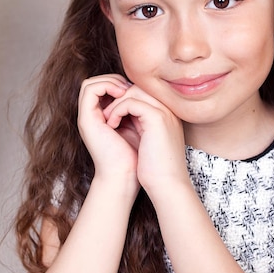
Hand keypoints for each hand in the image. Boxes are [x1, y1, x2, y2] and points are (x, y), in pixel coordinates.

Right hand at [77, 74, 138, 186]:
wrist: (126, 176)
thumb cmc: (138, 157)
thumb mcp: (140, 127)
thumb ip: (138, 111)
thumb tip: (147, 92)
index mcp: (104, 119)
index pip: (105, 88)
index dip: (121, 83)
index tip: (138, 91)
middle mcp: (93, 117)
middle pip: (96, 82)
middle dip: (115, 79)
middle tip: (131, 87)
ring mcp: (87, 117)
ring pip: (90, 83)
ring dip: (110, 81)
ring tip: (126, 90)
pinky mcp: (86, 119)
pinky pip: (89, 89)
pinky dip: (106, 86)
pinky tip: (122, 94)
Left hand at [102, 84, 189, 198]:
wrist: (167, 185)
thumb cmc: (155, 169)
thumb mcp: (147, 141)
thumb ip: (140, 124)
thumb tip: (123, 115)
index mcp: (166, 114)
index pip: (142, 92)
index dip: (123, 100)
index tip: (111, 115)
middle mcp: (168, 109)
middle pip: (137, 87)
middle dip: (117, 99)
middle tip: (106, 115)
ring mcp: (164, 111)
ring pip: (132, 91)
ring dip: (114, 104)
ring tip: (107, 121)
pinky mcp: (157, 117)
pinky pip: (130, 102)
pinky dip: (116, 111)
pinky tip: (112, 126)